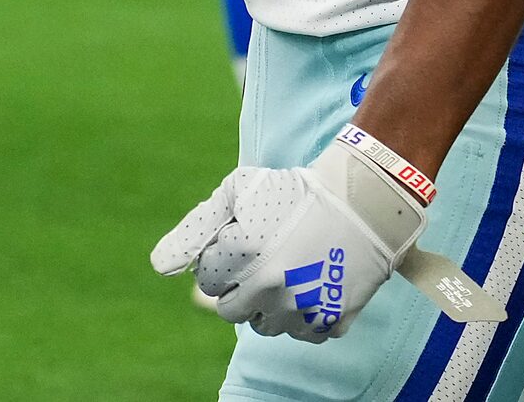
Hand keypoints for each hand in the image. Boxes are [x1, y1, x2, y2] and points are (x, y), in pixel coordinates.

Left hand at [151, 129, 434, 339]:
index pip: (209, 281)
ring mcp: (301, 309)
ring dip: (269, 304)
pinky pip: (301, 333)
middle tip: (262, 261)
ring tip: (289, 271)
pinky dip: (302, 316)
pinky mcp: (330, 322)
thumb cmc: (294, 191)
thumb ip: (194, 230)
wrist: (363, 201)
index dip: (223, 261)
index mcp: (242, 252)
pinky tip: (313, 284)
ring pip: (264, 326)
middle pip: (231, 311)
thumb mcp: (238, 191)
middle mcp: (268, 286)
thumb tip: (160, 268)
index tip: (243, 244)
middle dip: (240, 287)